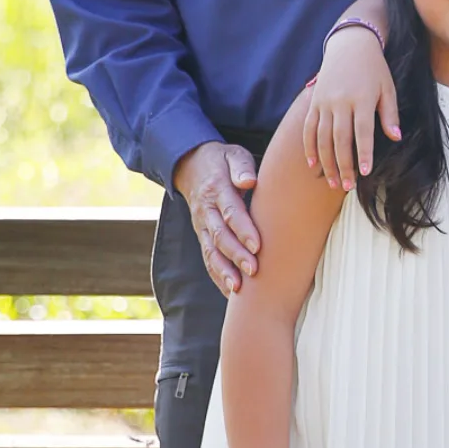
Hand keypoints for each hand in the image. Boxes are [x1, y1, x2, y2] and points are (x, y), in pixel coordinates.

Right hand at [174, 140, 260, 296]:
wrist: (191, 165)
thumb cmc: (222, 161)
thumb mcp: (232, 154)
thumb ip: (241, 166)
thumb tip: (249, 181)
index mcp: (216, 190)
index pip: (230, 212)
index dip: (243, 230)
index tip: (257, 245)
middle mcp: (206, 211)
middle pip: (220, 236)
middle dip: (236, 255)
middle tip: (254, 270)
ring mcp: (202, 226)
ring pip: (211, 252)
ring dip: (224, 271)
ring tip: (239, 290)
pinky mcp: (202, 236)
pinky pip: (208, 258)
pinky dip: (218, 276)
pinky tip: (231, 293)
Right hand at [302, 29, 399, 192]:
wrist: (349, 45)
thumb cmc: (374, 69)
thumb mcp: (387, 88)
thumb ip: (390, 114)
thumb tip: (396, 137)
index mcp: (361, 98)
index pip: (362, 131)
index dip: (363, 153)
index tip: (364, 172)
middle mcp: (340, 101)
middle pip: (339, 138)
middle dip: (343, 164)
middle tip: (346, 186)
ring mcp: (324, 102)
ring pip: (322, 137)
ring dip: (326, 162)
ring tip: (333, 182)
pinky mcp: (314, 103)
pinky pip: (308, 129)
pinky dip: (309, 148)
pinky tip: (313, 165)